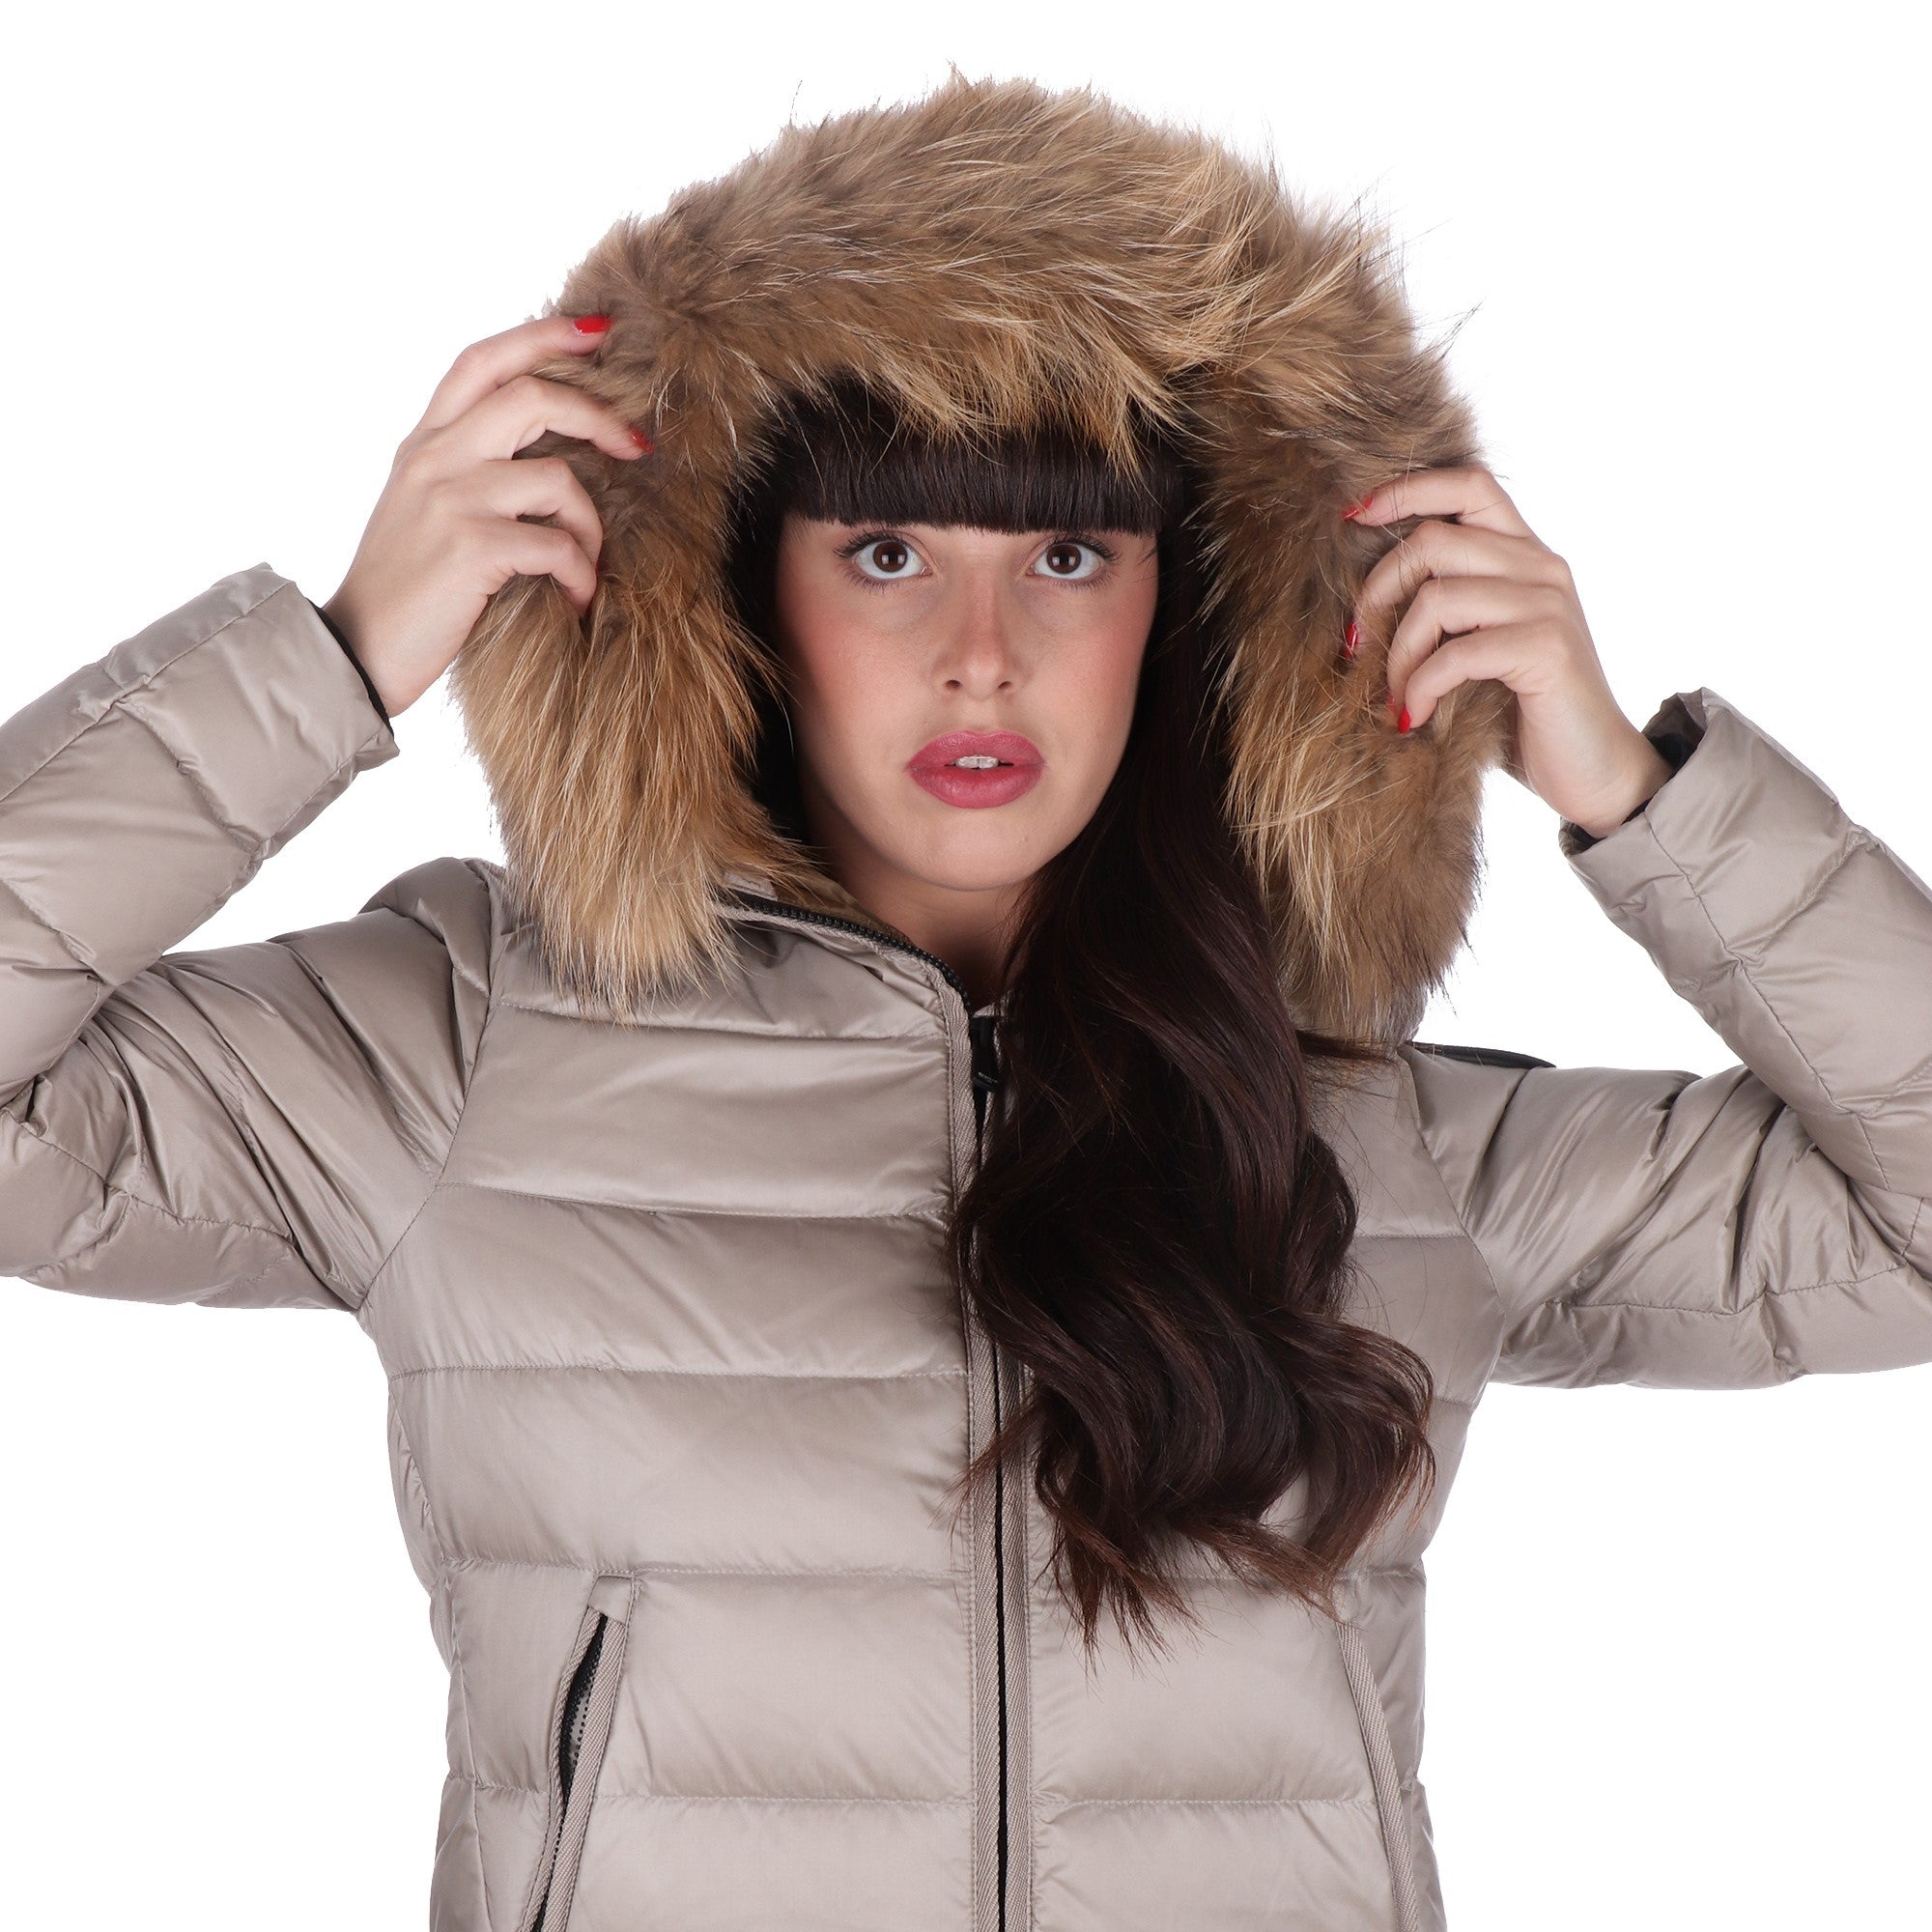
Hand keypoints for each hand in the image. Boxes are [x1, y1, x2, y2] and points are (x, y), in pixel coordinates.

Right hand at [320, 314, 647, 717]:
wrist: (356, 653)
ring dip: (591, 525)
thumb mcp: (421, 511)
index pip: (482, 361)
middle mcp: (434, 459)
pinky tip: (575, 602)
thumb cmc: (403, 593)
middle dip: (599, 414)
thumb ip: (464, 471)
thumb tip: (543, 458)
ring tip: (587, 566)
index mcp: (424, 444)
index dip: (542, 335)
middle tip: (637, 444)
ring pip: (557, 477)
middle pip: (531, 395)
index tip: (597, 331)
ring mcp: (451, 499)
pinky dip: (580, 575)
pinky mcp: (470, 547)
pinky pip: (557, 545)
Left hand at [1344, 465, 1675, 838]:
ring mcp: (1547, 605)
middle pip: (1434, 539)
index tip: (1353, 517)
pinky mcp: (1546, 649)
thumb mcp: (1480, 647)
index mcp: (1525, 554)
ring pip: (1437, 597)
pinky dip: (1421, 687)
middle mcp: (1541, 567)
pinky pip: (1455, 653)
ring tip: (1394, 696)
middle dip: (1378, 592)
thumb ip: (1447, 609)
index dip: (1406, 490)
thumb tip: (1364, 600)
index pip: (1468, 484)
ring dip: (1398, 654)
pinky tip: (1416, 717)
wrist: (1595, 771)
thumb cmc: (1525, 714)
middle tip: (1358, 646)